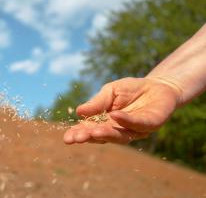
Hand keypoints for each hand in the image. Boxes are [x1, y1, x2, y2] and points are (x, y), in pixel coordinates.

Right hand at [63, 77, 181, 143]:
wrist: (157, 86)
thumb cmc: (131, 90)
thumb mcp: (110, 91)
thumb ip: (97, 103)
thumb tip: (78, 112)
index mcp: (105, 123)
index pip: (89, 131)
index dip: (78, 134)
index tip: (67, 138)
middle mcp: (118, 130)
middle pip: (102, 137)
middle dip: (89, 137)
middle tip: (77, 138)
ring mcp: (134, 130)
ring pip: (119, 136)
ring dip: (105, 134)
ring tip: (92, 132)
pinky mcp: (150, 124)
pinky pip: (137, 124)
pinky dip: (125, 121)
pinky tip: (114, 115)